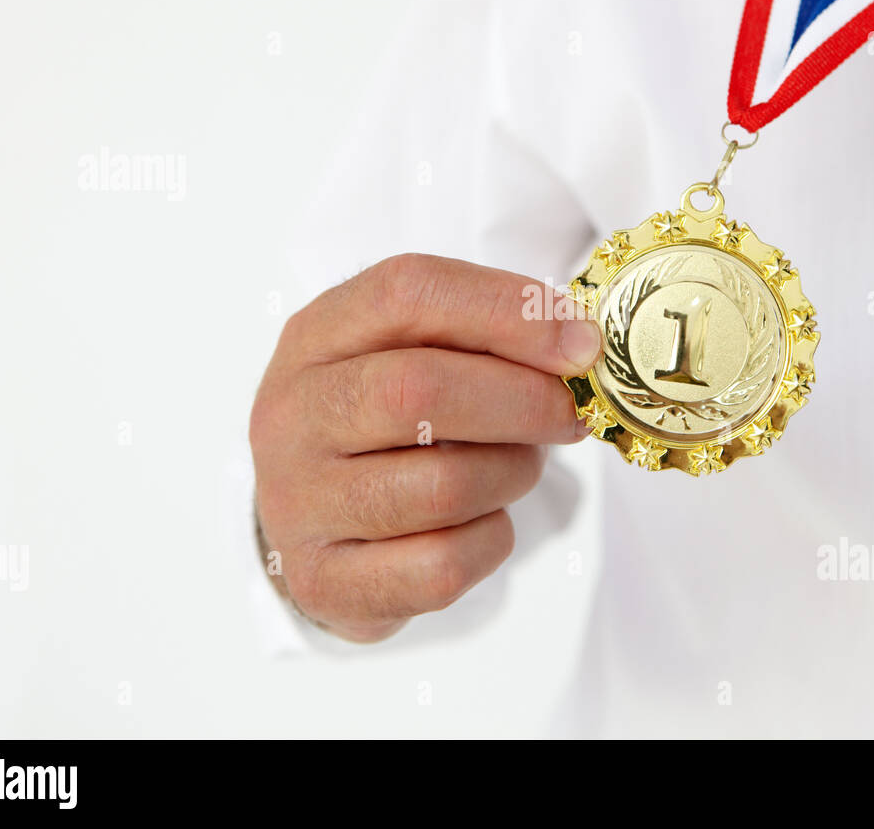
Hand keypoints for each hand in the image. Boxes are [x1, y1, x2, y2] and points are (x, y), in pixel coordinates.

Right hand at [249, 253, 601, 642]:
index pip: (407, 292)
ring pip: (441, 487)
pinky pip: (442, 566)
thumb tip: (578, 345)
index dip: (507, 310)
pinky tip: (481, 524)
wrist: (311, 528)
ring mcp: (299, 504)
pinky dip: (489, 542)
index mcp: (314, 338)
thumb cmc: (382, 428)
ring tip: (516, 466)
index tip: (581, 342)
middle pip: (418, 389)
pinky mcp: (324, 581)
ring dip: (511, 475)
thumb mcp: (409, 355)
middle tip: (570, 413)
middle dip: (523, 400)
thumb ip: (482, 335)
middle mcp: (292, 416)